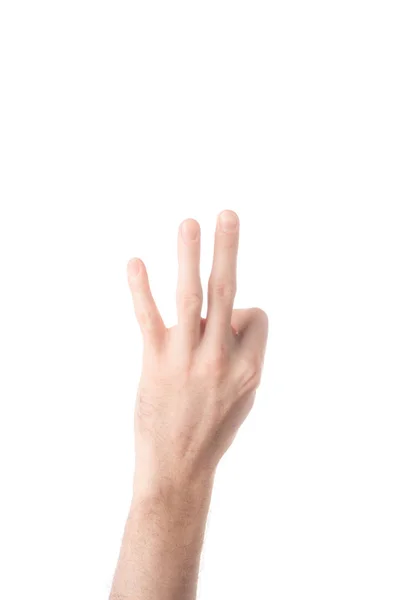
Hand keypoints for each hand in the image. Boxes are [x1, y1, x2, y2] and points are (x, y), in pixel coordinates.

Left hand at [127, 210, 267, 491]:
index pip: (256, 315)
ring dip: (189, 256)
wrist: (178, 468)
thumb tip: (227, 312)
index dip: (246, 316)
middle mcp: (221, 358)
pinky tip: (134, 263)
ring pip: (190, 297)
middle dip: (228, 249)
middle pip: (227, 292)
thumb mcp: (245, 395)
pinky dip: (141, 289)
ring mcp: (187, 359)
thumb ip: (243, 352)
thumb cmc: (214, 429)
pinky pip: (149, 318)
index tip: (232, 333)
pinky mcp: (155, 362)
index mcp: (250, 367)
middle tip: (227, 214)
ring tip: (189, 223)